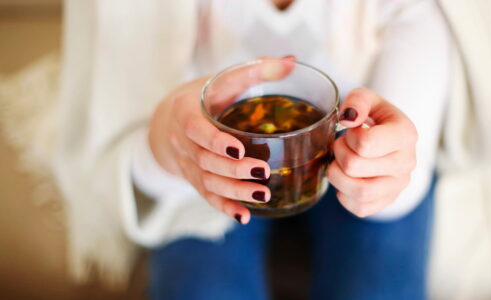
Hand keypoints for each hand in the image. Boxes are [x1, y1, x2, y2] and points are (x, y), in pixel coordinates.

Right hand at [148, 57, 295, 223]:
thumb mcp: (222, 81)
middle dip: (233, 170)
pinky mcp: (196, 180)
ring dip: (234, 192)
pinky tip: (244, 216)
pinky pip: (208, 197)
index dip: (214, 141)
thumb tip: (290, 61)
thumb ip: (255, 71)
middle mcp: (183, 144)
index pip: (195, 130)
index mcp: (185, 114)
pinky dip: (225, 207)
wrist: (171, 119)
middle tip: (262, 172)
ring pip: (207, 183)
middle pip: (204, 162)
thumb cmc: (203, 98)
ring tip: (262, 195)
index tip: (237, 149)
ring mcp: (188, 165)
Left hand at [328, 88, 417, 217]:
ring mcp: (399, 185)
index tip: (351, 132)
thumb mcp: (368, 99)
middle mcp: (407, 162)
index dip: (349, 137)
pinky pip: (360, 208)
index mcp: (405, 134)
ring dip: (338, 177)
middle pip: (355, 167)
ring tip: (339, 164)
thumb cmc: (375, 118)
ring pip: (360, 193)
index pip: (365, 144)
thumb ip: (358, 100)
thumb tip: (349, 119)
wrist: (387, 138)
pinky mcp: (388, 200)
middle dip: (338, 154)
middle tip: (341, 146)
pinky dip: (345, 196)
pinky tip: (347, 180)